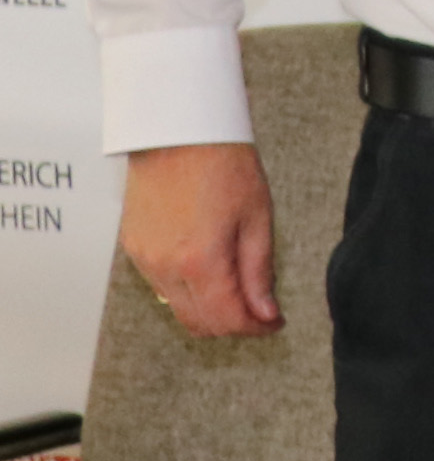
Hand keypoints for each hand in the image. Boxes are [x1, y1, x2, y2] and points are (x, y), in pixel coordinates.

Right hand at [119, 142, 279, 338]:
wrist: (177, 132)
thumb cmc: (224, 165)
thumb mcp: (257, 217)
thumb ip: (259, 271)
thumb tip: (266, 313)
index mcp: (201, 262)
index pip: (227, 319)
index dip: (256, 328)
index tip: (275, 321)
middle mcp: (165, 268)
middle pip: (198, 323)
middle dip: (233, 324)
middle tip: (260, 310)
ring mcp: (143, 260)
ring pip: (177, 307)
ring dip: (208, 309)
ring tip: (238, 287)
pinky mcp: (132, 248)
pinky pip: (160, 285)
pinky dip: (186, 290)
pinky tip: (209, 269)